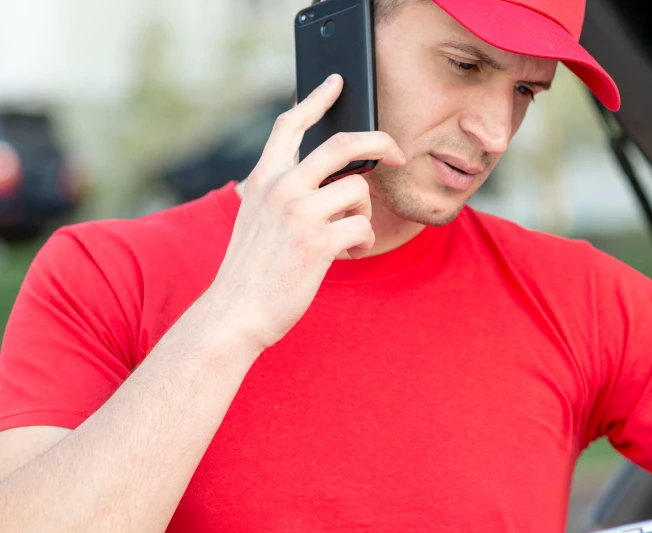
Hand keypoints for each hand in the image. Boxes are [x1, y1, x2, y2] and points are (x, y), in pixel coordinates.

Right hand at [204, 74, 405, 350]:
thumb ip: (283, 193)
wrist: (235, 313)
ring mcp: (298, 213)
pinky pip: (362, 228)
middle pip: (343, 144)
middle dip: (380, 143)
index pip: (291, 125)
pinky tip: (343, 256)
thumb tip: (331, 178)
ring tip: (344, 239)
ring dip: (362, 217)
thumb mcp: (256, 218)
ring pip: (359, 192)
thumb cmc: (252, 271)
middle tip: (398, 155)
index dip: (317, 98)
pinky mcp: (317, 241)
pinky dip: (361, 245)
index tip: (338, 82)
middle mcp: (280, 188)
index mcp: (264, 180)